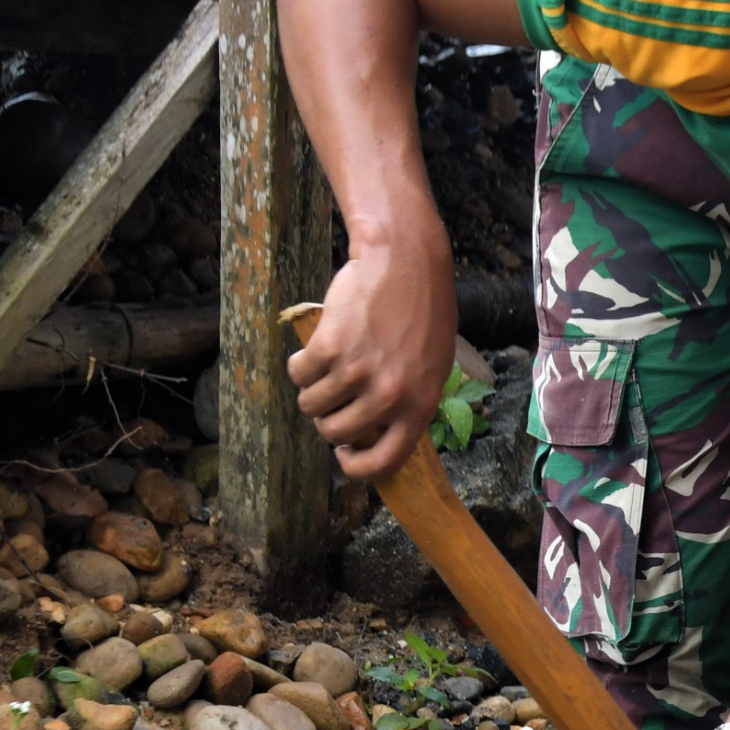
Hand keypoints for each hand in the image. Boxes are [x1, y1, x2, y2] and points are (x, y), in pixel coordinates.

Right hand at [286, 236, 456, 480]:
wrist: (405, 262)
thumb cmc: (421, 313)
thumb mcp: (432, 367)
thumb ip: (408, 402)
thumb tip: (377, 434)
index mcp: (420, 405)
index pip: (385, 462)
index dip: (358, 467)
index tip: (343, 453)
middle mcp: (389, 395)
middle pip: (335, 433)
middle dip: (327, 419)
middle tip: (333, 396)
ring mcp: (358, 372)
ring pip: (311, 404)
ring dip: (312, 389)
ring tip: (328, 367)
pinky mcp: (330, 348)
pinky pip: (298, 373)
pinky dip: (299, 364)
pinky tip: (316, 349)